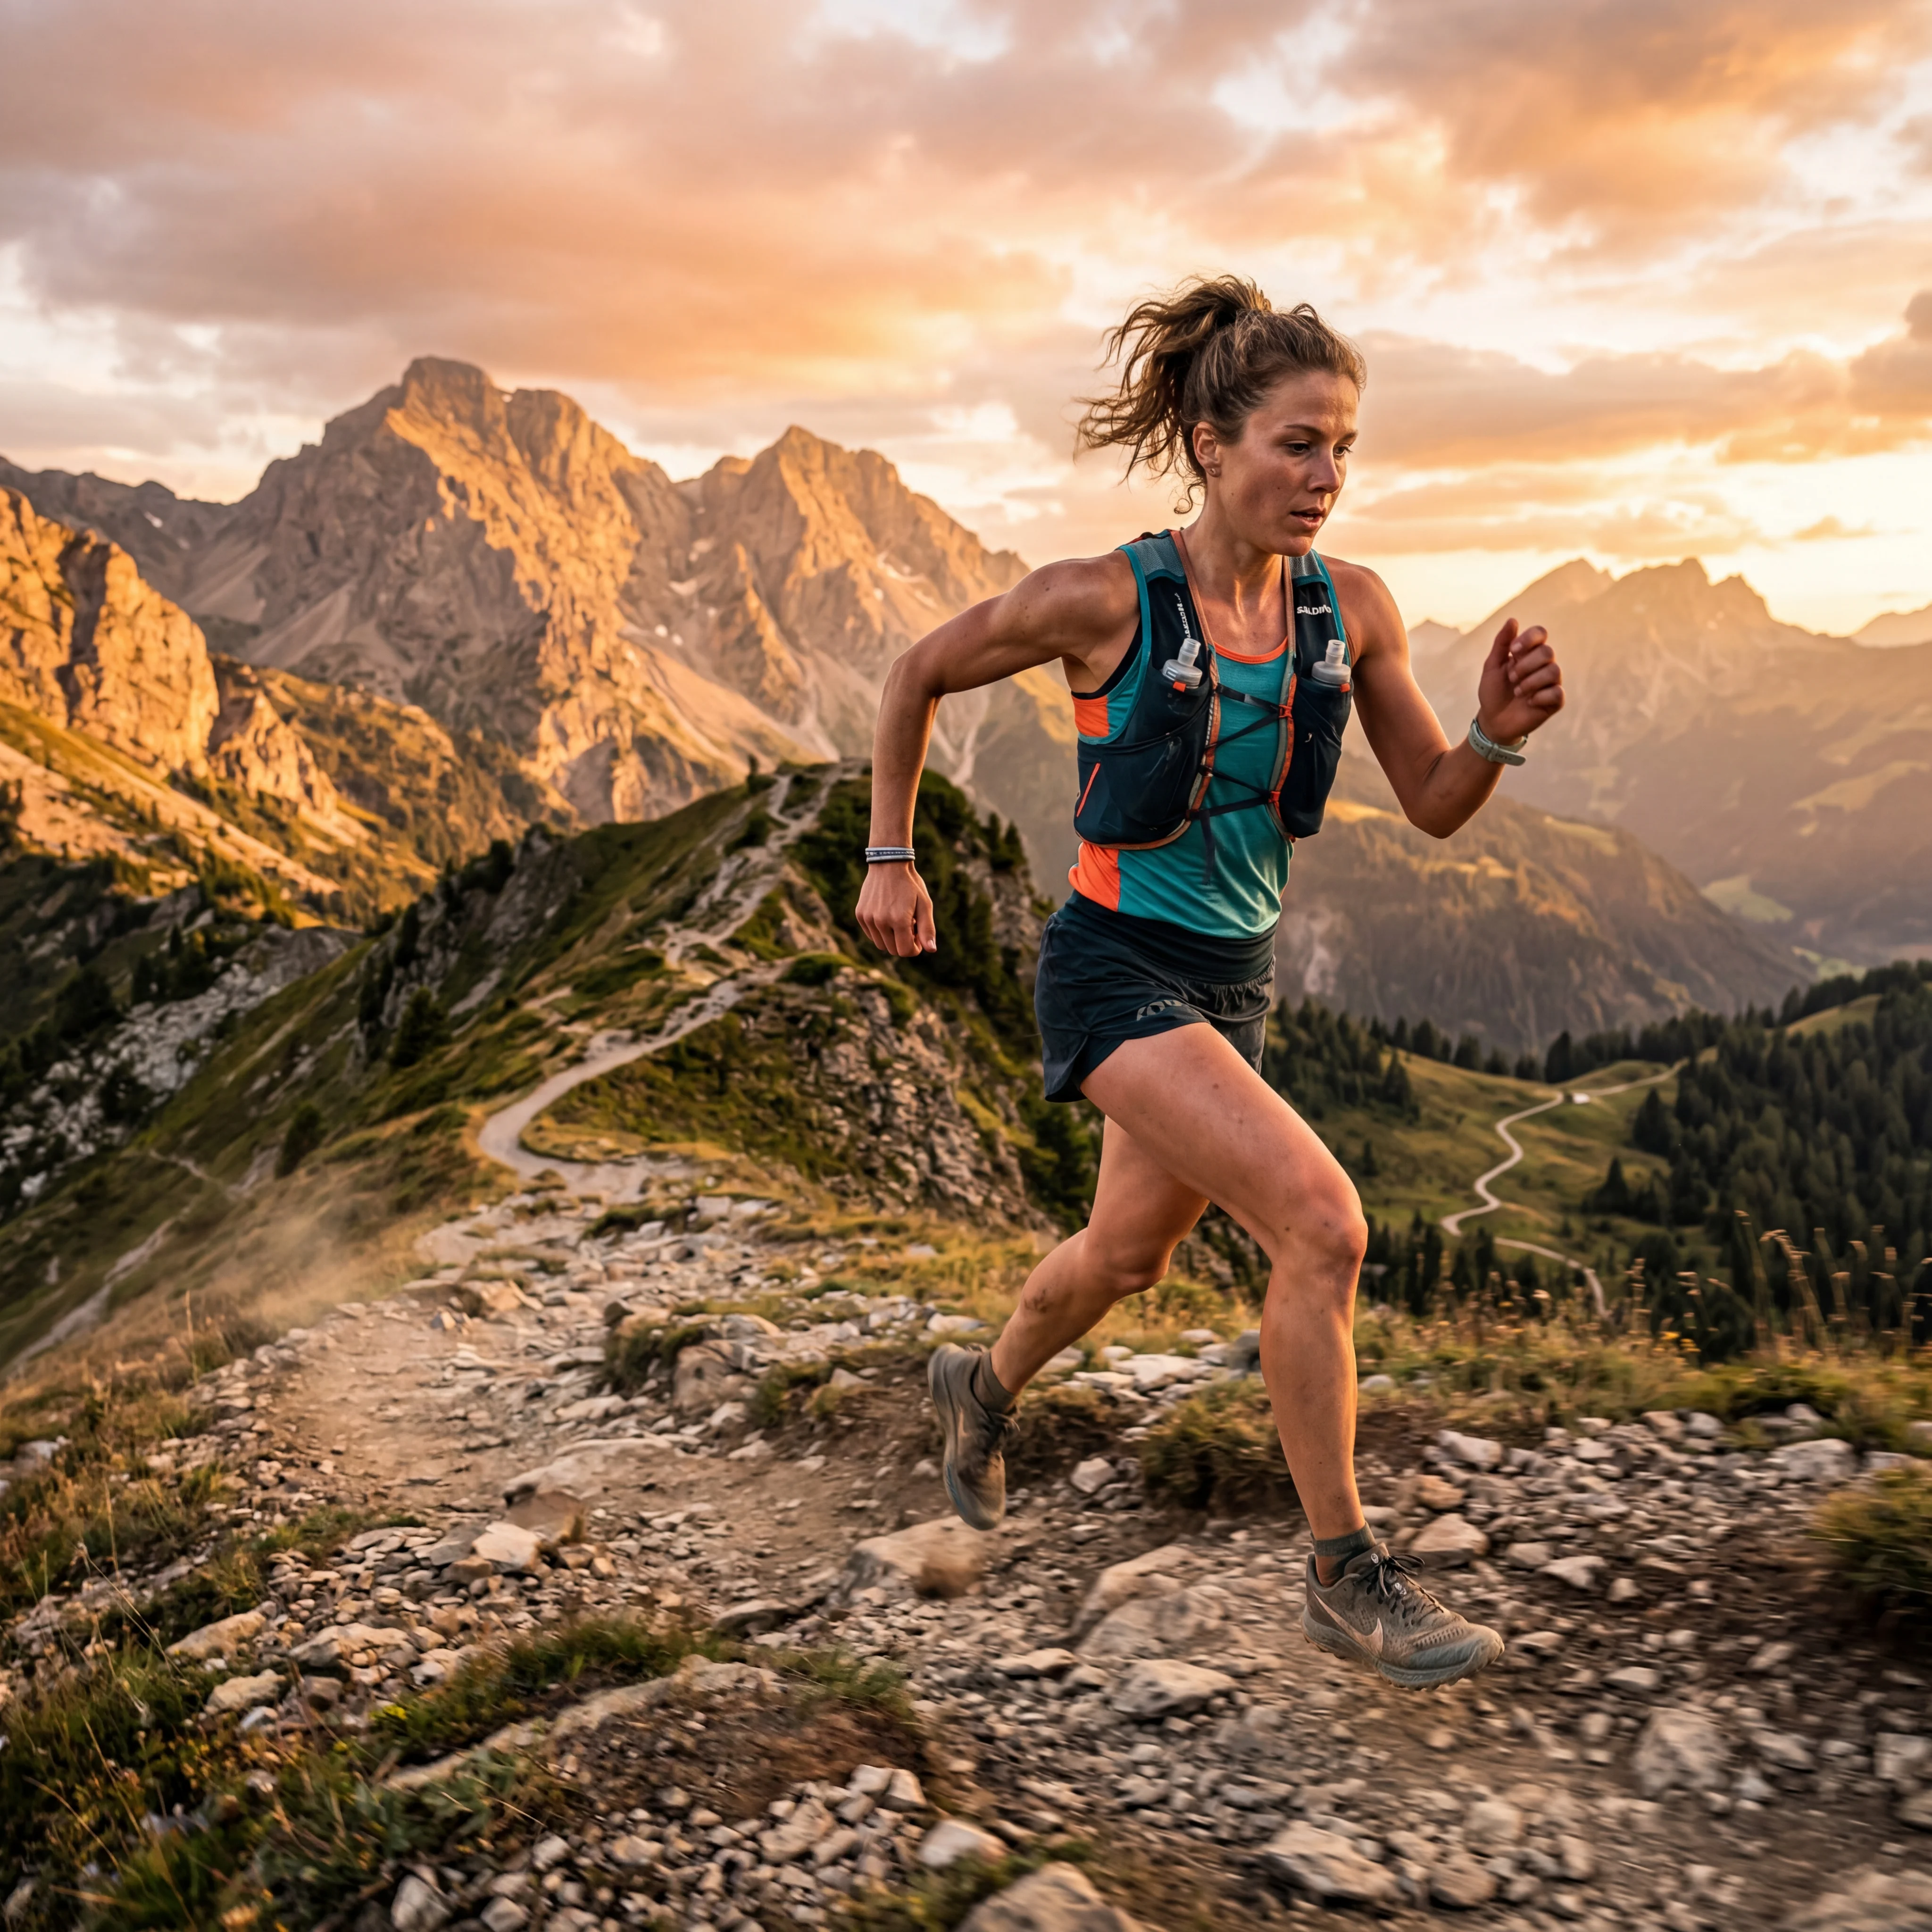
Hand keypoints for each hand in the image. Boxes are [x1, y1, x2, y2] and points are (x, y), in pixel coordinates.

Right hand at [855, 862, 936, 956]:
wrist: (888, 863)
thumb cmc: (910, 884)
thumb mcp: (925, 904)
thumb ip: (927, 929)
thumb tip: (931, 950)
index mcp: (899, 920)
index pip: (906, 951)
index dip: (915, 948)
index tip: (918, 937)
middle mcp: (881, 921)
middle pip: (893, 950)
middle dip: (904, 943)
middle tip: (910, 926)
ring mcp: (868, 918)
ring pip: (881, 945)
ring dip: (892, 939)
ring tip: (899, 921)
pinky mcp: (860, 914)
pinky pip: (871, 934)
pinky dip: (880, 932)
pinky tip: (887, 916)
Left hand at [1476, 618, 1564, 743]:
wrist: (1493, 721)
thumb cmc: (1493, 692)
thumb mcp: (1492, 666)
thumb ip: (1502, 643)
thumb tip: (1513, 620)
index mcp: (1529, 653)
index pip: (1540, 633)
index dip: (1529, 639)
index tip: (1513, 651)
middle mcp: (1543, 665)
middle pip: (1547, 652)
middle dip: (1525, 665)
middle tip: (1511, 678)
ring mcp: (1551, 683)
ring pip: (1553, 671)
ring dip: (1530, 682)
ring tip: (1518, 692)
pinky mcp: (1555, 701)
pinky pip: (1557, 692)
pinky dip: (1539, 697)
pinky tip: (1529, 703)